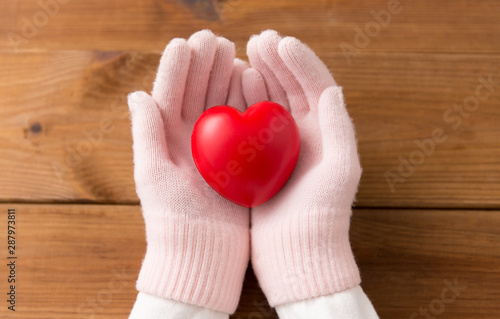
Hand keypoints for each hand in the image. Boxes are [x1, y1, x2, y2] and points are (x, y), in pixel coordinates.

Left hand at [128, 30, 249, 313]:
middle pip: (197, 93)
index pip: (170, 96)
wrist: (203, 251)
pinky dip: (246, 100)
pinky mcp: (240, 157)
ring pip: (222, 102)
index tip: (186, 43)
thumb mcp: (153, 175)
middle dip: (204, 65)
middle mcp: (191, 139)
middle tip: (215, 39)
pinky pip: (244, 122)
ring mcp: (217, 147)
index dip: (177, 69)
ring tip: (234, 52)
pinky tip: (251, 80)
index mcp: (166, 140)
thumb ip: (146, 134)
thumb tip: (137, 94)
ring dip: (226, 76)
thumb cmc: (173, 217)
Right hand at [243, 30, 361, 305]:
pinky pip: (250, 125)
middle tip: (259, 40)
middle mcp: (306, 137)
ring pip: (269, 102)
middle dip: (277, 62)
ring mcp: (280, 148)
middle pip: (291, 89)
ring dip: (259, 76)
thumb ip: (339, 129)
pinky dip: (243, 103)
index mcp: (327, 135)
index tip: (280, 43)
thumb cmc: (323, 217)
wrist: (298, 254)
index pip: (316, 88)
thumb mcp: (339, 173)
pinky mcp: (260, 161)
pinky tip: (234, 87)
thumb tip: (334, 88)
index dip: (301, 62)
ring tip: (245, 54)